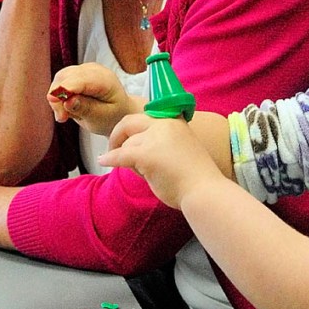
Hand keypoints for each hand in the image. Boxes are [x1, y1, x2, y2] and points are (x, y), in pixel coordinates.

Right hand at [47, 63, 139, 136]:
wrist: (118, 112)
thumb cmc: (112, 116)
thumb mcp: (102, 118)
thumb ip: (86, 109)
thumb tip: (68, 101)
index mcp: (105, 80)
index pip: (81, 80)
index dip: (64, 88)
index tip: (52, 100)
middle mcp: (94, 70)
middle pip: (66, 77)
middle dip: (58, 98)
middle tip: (62, 118)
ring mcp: (84, 69)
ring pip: (59, 79)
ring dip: (57, 98)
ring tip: (66, 116)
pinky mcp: (76, 73)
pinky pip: (59, 82)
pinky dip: (59, 97)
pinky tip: (68, 108)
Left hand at [99, 113, 224, 209]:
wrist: (205, 190)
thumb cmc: (195, 176)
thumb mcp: (180, 147)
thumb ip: (162, 141)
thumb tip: (136, 146)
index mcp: (174, 120)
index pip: (144, 117)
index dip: (131, 128)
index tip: (125, 138)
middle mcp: (164, 124)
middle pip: (129, 122)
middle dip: (117, 135)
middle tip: (113, 149)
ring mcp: (155, 138)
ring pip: (127, 144)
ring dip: (126, 158)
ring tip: (137, 172)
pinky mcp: (146, 154)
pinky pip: (120, 156)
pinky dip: (110, 159)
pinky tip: (103, 162)